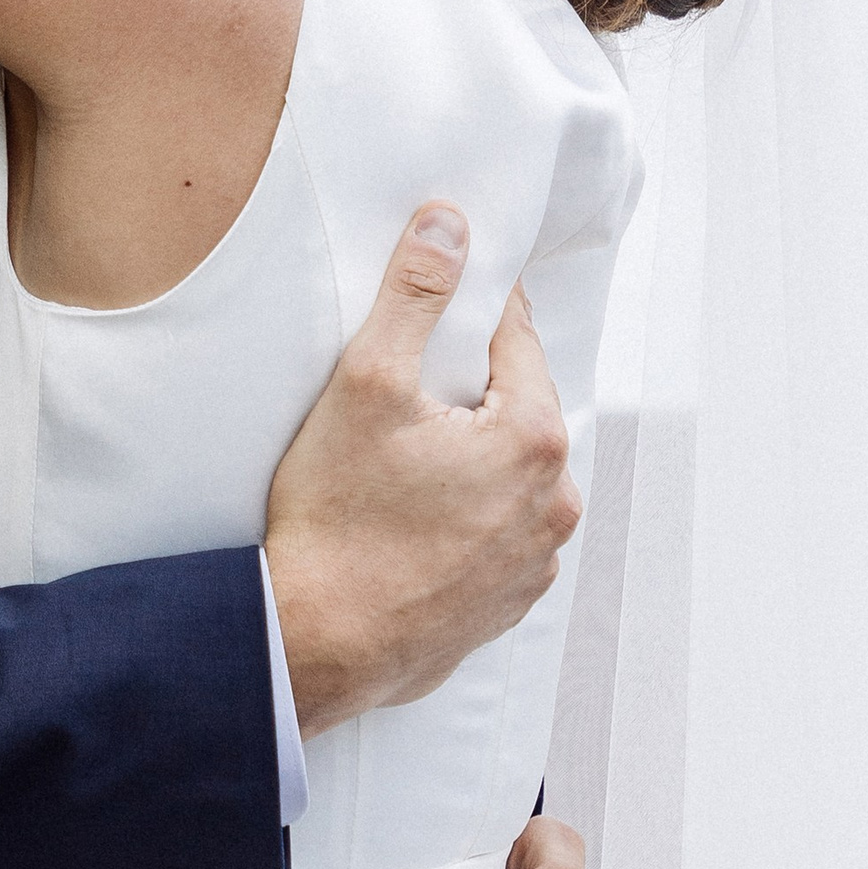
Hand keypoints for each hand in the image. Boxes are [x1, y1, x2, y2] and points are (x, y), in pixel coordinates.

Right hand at [264, 204, 581, 738]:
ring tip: (400, 460)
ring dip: (469, 456)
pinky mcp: (505, 604)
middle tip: (400, 389)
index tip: (437, 297)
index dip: (471, 309)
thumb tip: (448, 225)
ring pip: (508, 475)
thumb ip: (414, 295)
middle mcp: (552, 502)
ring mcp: (534, 561)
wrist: (315, 643)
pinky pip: (495, 533)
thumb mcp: (366, 383)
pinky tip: (407, 517)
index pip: (515, 337)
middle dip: (467, 388)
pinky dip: (463, 515)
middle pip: (515, 408)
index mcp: (533, 438)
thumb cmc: (338, 519)